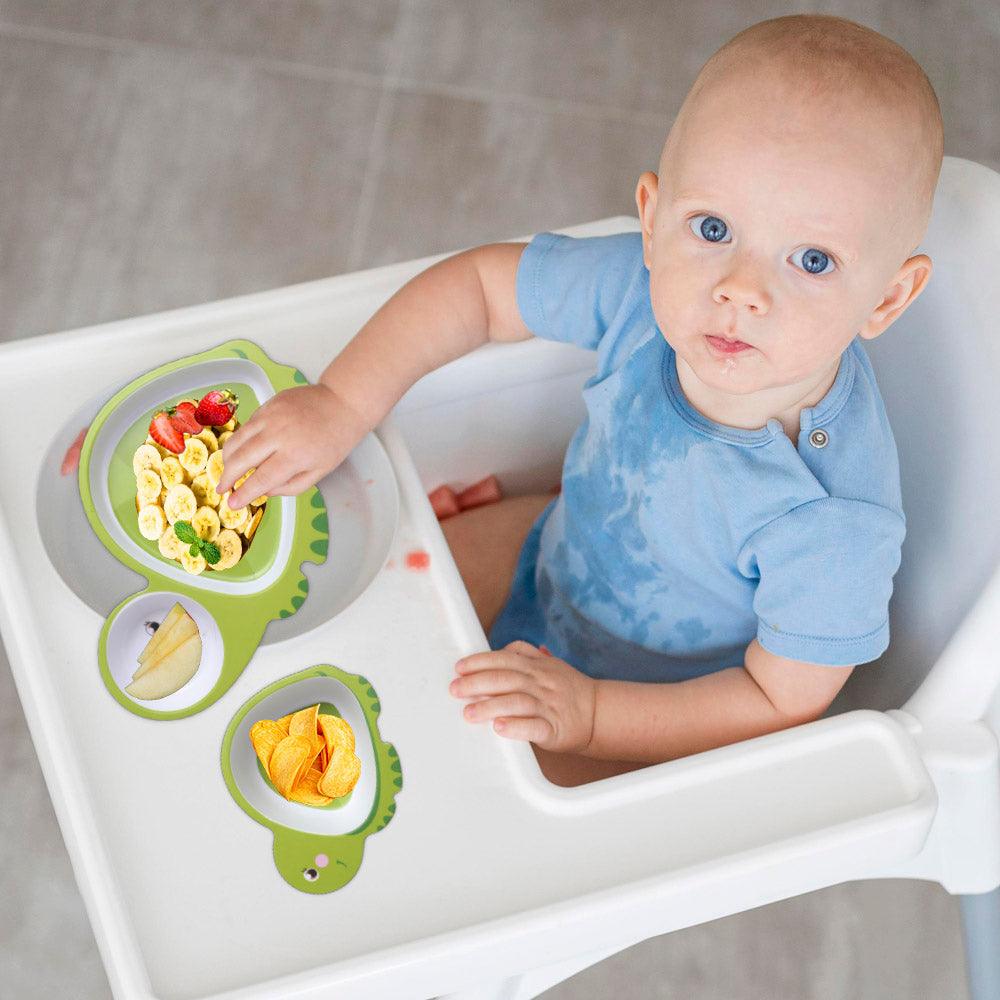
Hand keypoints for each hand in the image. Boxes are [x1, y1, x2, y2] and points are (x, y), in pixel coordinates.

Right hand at [217, 383, 368, 508]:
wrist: (342, 403)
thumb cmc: (335, 440)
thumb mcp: (319, 472)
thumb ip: (291, 486)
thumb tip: (263, 492)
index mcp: (295, 455)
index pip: (261, 479)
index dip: (244, 494)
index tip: (232, 504)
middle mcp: (279, 434)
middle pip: (241, 459)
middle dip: (227, 477)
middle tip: (222, 488)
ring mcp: (271, 416)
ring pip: (237, 439)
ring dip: (228, 458)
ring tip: (228, 471)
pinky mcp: (268, 404)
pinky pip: (246, 426)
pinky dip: (241, 440)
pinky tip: (243, 450)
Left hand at [449, 640, 596, 752]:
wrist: (600, 713)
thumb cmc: (568, 688)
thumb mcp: (550, 664)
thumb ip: (526, 654)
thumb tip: (501, 647)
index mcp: (538, 667)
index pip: (505, 659)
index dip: (481, 662)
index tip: (460, 668)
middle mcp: (542, 684)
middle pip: (507, 679)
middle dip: (478, 683)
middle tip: (455, 690)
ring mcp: (549, 706)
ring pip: (518, 702)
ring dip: (491, 706)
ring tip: (469, 713)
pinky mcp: (555, 730)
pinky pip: (535, 727)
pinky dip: (516, 727)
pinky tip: (500, 727)